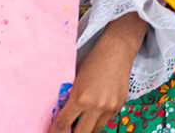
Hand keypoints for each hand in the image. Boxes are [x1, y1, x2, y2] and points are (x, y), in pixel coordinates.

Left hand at [50, 13, 145, 132]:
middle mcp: (96, 106)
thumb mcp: (75, 79)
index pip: (63, 124)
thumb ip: (69, 97)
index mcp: (80, 98)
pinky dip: (99, 119)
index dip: (56, 132)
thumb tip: (61, 113)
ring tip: (82, 121)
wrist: (117, 51)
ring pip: (95, 130)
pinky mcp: (119, 106)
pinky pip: (106, 120)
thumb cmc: (93, 61)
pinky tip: (95, 109)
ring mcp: (109, 107)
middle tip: (68, 131)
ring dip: (87, 127)